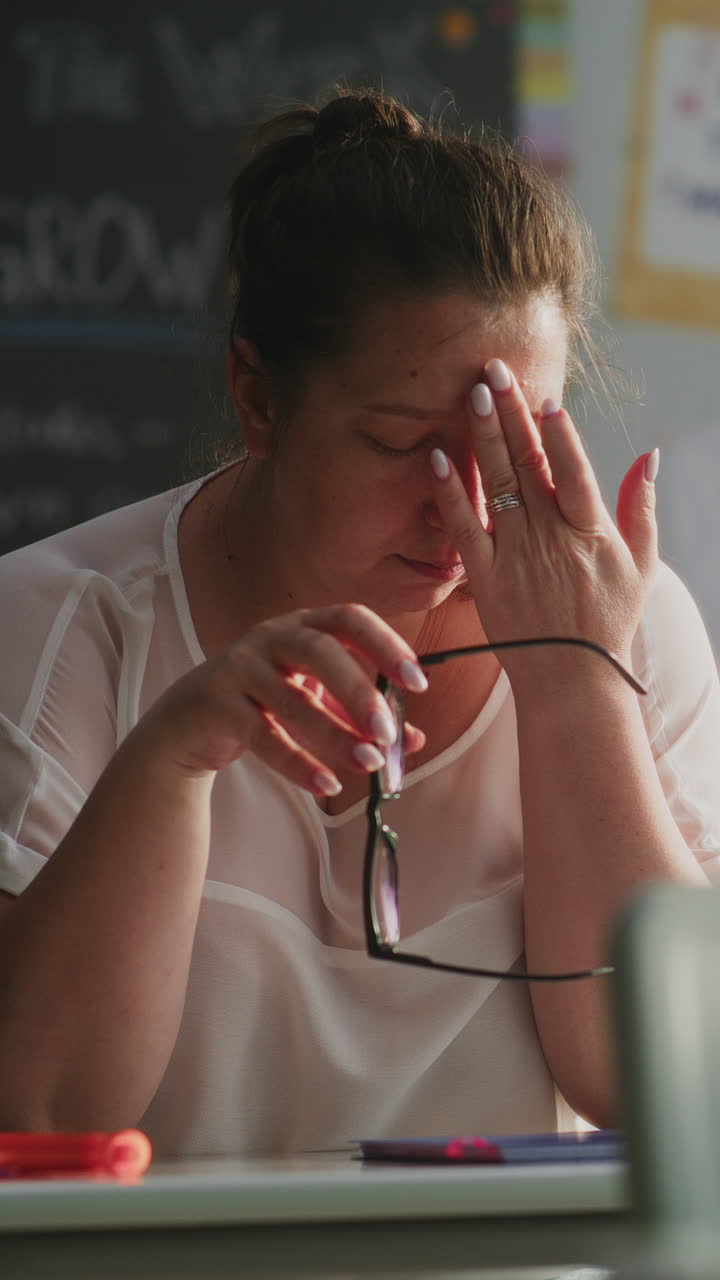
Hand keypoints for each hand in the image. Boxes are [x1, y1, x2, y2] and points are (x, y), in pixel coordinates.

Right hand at [133, 604, 426, 793]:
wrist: (189, 724)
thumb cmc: (263, 704)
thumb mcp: (316, 703)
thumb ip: (360, 718)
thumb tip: (413, 740)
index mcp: (303, 626)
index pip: (350, 619)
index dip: (387, 646)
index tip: (418, 682)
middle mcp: (271, 637)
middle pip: (321, 651)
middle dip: (359, 692)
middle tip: (387, 731)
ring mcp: (241, 667)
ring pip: (293, 700)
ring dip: (335, 735)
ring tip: (368, 764)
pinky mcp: (218, 704)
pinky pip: (264, 735)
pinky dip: (298, 762)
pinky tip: (327, 784)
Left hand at [429, 358, 657, 676]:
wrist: (571, 678)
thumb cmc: (607, 620)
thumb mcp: (641, 565)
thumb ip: (641, 508)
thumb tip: (650, 456)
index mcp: (591, 532)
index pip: (574, 471)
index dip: (559, 433)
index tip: (545, 397)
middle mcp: (552, 538)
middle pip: (529, 465)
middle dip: (511, 414)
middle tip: (493, 372)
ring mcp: (517, 556)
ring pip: (498, 485)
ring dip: (484, 438)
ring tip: (472, 396)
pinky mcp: (485, 577)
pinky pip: (464, 528)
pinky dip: (450, 493)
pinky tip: (437, 459)